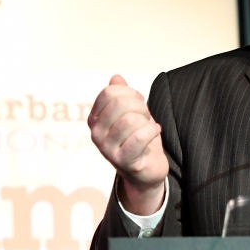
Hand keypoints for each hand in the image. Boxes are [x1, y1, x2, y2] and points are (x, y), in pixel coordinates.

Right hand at [88, 75, 167, 214]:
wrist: (146, 171)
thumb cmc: (138, 139)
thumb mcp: (130, 113)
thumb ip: (122, 95)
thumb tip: (116, 78)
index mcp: (95, 119)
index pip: (110, 93)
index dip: (130, 93)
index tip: (139, 103)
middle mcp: (96, 134)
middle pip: (120, 103)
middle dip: (140, 106)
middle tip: (146, 116)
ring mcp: (107, 149)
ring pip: (131, 120)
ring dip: (147, 121)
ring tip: (149, 127)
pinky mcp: (123, 161)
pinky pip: (139, 137)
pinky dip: (153, 130)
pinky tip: (155, 131)